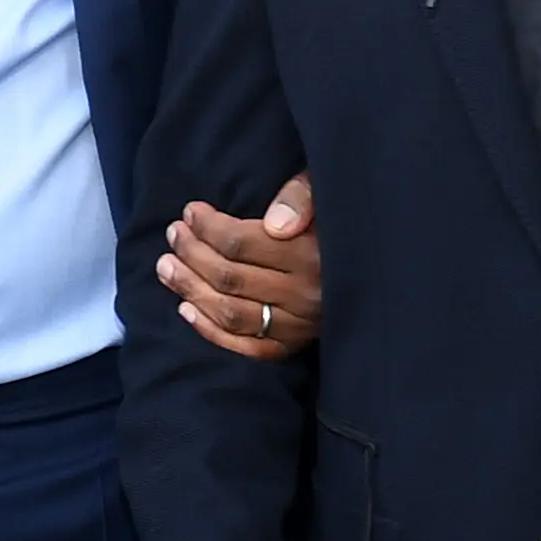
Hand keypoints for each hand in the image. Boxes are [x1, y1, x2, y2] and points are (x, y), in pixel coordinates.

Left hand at [163, 172, 322, 360]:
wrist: (374, 269)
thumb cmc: (339, 222)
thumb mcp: (326, 193)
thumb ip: (301, 197)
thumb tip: (274, 222)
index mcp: (312, 254)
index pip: (241, 243)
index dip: (208, 227)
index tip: (190, 212)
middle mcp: (305, 294)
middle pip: (229, 277)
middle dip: (191, 254)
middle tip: (173, 236)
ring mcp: (299, 326)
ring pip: (231, 313)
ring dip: (190, 290)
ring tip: (166, 268)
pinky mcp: (294, 347)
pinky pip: (246, 347)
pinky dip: (210, 332)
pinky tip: (186, 310)